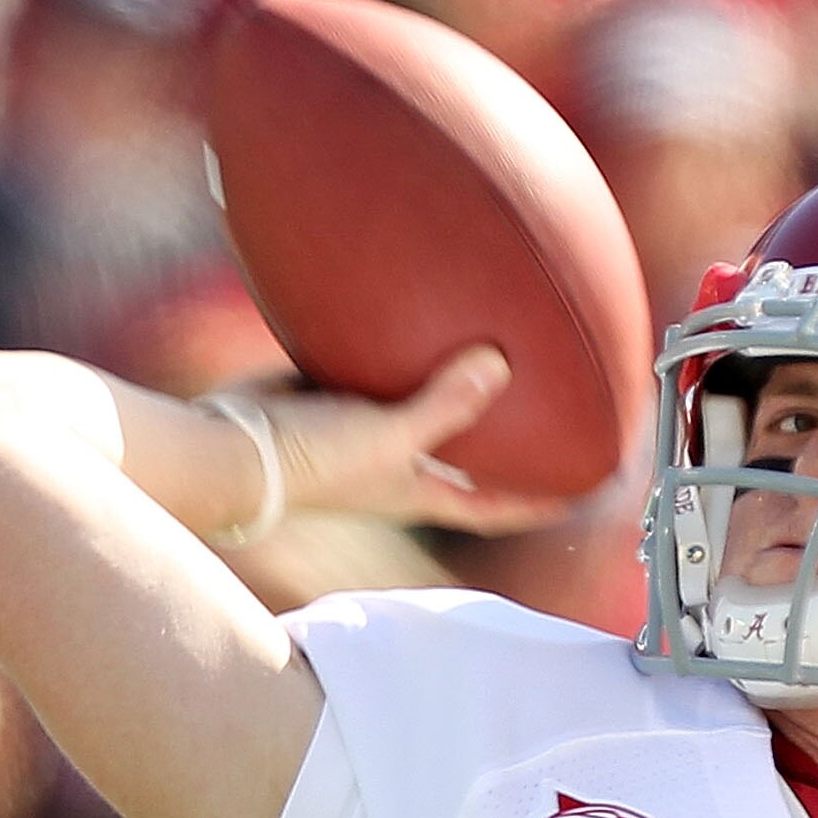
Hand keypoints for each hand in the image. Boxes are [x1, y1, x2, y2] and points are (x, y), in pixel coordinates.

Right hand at [236, 346, 573, 534]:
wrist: (228, 445)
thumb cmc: (310, 459)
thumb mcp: (387, 434)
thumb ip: (444, 404)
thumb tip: (501, 365)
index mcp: (421, 491)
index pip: (496, 507)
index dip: (543, 503)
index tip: (590, 487)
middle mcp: (399, 466)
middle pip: (469, 460)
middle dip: (509, 443)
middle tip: (555, 410)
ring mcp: (366, 431)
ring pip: (426, 410)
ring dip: (457, 389)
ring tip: (497, 349)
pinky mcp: (334, 397)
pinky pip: (382, 371)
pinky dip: (403, 351)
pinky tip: (417, 310)